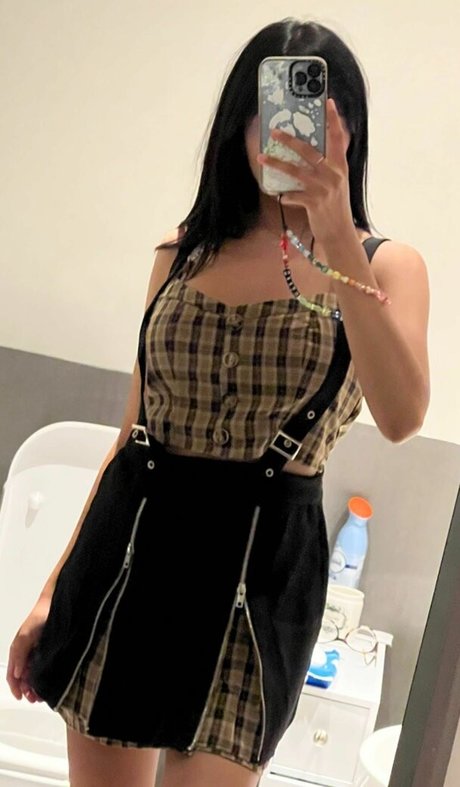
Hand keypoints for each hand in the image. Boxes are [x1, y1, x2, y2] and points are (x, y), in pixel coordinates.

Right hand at [6, 598, 49, 701]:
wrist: (56, 606)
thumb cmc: (39, 617)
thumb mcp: (26, 635)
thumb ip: (20, 653)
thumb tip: (18, 673)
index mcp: (17, 651)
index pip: (12, 675)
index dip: (15, 687)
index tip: (21, 697)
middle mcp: (26, 655)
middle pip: (23, 679)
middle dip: (26, 690)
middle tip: (34, 699)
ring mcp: (37, 654)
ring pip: (33, 676)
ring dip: (35, 687)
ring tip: (41, 696)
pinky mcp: (48, 653)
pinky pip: (43, 670)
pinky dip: (43, 680)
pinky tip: (47, 685)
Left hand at [257, 98, 354, 244]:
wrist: (339, 233)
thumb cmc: (335, 206)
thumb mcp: (337, 183)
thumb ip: (328, 166)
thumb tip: (311, 151)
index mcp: (340, 166)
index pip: (338, 138)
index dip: (334, 119)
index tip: (329, 102)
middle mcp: (333, 174)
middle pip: (309, 151)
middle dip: (289, 140)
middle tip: (274, 132)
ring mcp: (323, 188)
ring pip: (295, 171)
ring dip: (276, 164)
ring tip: (262, 158)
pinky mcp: (313, 203)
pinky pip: (292, 195)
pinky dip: (285, 196)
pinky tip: (281, 196)